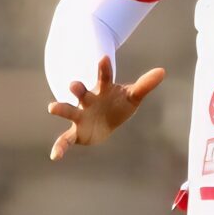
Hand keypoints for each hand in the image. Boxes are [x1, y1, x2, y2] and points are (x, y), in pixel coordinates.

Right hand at [46, 55, 165, 160]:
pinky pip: (65, 139)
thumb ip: (144, 85)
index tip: (104, 58)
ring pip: (69, 111)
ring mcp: (80, 116)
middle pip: (82, 92)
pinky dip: (59, 147)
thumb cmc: (117, 104)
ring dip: (61, 108)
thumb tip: (162, 71)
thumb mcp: (133, 96)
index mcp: (102, 89)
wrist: (105, 121)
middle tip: (74, 84)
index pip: (104, 77)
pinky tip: (54, 156)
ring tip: (51, 107)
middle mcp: (88, 100)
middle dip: (77, 88)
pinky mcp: (76, 132)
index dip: (104, 68)